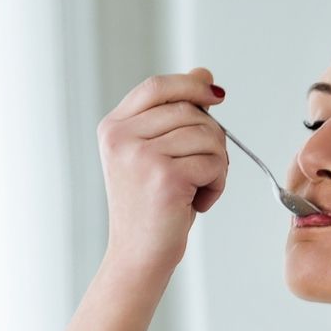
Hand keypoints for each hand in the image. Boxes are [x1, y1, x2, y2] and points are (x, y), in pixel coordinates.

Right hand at [96, 67, 226, 271]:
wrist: (139, 255)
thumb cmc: (150, 207)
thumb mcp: (155, 153)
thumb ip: (173, 114)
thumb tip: (203, 75)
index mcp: (113, 127)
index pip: (156, 87)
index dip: (190, 86)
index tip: (215, 97)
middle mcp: (121, 137)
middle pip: (190, 111)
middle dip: (211, 138)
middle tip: (204, 170)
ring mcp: (141, 156)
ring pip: (208, 136)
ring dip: (216, 165)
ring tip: (197, 189)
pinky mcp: (165, 176)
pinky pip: (214, 163)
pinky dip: (217, 185)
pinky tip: (198, 202)